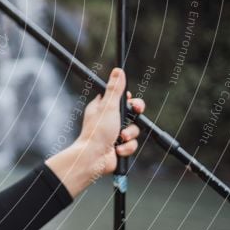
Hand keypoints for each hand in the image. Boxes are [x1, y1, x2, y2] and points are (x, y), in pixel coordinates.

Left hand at [45, 68, 144, 197]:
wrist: (94, 158)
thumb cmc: (97, 132)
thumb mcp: (108, 106)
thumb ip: (115, 89)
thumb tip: (118, 71)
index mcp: (102, 108)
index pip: (121, 99)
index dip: (130, 101)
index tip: (133, 103)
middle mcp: (108, 120)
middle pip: (131, 115)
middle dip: (133, 119)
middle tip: (135, 115)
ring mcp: (114, 134)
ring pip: (133, 130)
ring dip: (129, 135)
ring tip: (120, 138)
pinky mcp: (119, 146)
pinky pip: (132, 144)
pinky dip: (127, 147)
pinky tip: (118, 149)